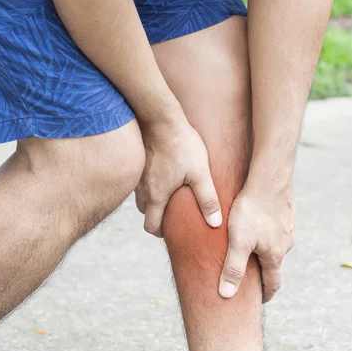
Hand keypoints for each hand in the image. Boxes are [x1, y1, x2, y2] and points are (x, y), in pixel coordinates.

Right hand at [135, 119, 221, 236]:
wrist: (160, 118)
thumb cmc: (181, 144)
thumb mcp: (200, 173)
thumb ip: (207, 199)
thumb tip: (215, 223)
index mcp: (156, 196)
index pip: (151, 226)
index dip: (161, 232)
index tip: (173, 229)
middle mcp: (141, 189)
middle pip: (144, 213)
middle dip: (156, 216)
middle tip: (173, 213)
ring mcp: (136, 176)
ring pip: (140, 196)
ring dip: (152, 199)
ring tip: (170, 193)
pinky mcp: (137, 162)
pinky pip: (139, 181)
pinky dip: (149, 184)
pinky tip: (162, 174)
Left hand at [219, 182, 294, 302]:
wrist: (269, 179)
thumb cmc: (252, 210)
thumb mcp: (238, 241)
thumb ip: (233, 268)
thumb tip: (226, 295)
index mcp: (275, 255)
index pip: (273, 283)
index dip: (265, 294)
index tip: (259, 300)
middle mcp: (286, 243)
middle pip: (274, 263)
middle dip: (263, 270)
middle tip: (250, 274)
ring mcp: (288, 227)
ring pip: (276, 243)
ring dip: (265, 248)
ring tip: (249, 246)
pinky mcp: (286, 211)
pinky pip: (276, 226)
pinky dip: (267, 231)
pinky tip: (256, 223)